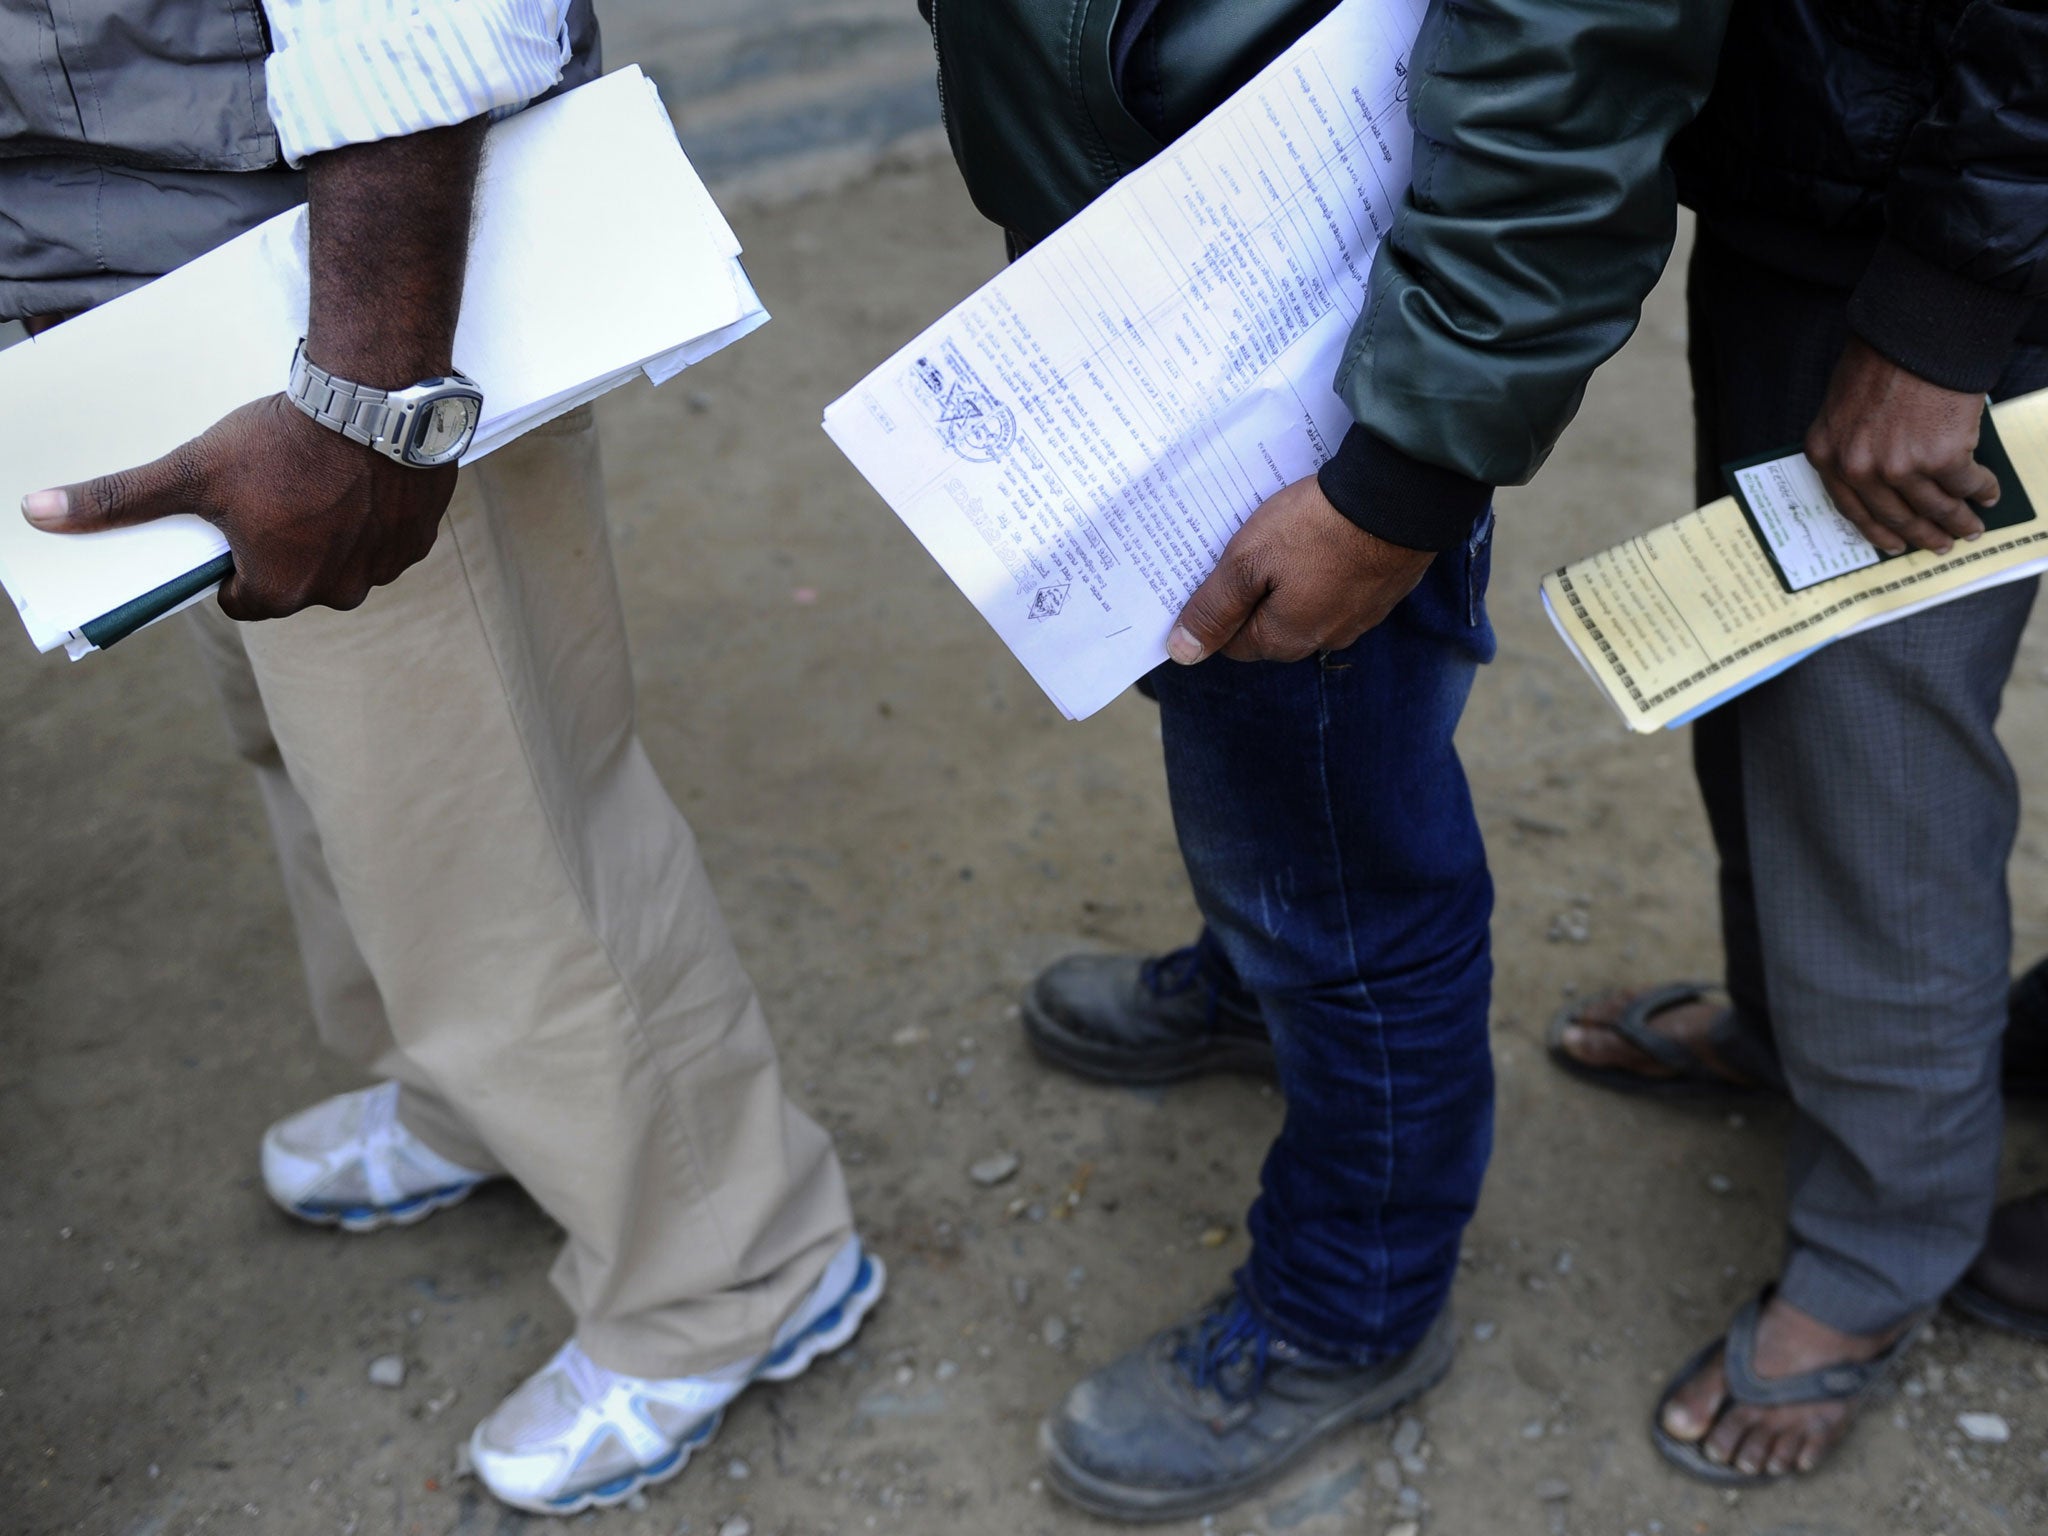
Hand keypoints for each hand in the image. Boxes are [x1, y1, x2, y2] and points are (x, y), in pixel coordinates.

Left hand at [22, 394, 453, 618]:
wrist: (376, 401)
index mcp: (279, 589)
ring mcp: (383, 568)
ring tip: (321, 482)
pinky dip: (374, 519)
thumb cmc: (281, 443)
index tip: (233, 520)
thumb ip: (119, 500)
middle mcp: (337, 592)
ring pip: (346, 562)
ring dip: (333, 535)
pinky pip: (387, 540)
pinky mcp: (419, 538)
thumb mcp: (191, 469)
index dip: (230, 562)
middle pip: (296, 582)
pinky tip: (362, 480)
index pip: (239, 599)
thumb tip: (38, 515)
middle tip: (277, 493)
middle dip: (284, 547)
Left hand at [1166, 474, 1435, 663]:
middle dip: (1253, 593)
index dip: (1215, 609)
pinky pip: (1340, 586)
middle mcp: (1323, 639)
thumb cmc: (1315, 528)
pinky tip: (1322, 536)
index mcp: (1284, 639)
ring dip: (1291, 579)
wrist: (1399, 497)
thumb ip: (1214, 609)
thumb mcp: (1247, 562)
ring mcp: (1359, 617)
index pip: (1232, 642)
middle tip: (1243, 549)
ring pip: (1306, 604)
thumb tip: (1182, 653)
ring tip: (1283, 538)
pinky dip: (1326, 567)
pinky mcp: (1383, 590)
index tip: (1209, 573)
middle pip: (1270, 625)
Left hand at [1803, 334, 1998, 555]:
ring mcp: (1898, 467)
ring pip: (1934, 507)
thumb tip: (1878, 473)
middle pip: (1894, 515)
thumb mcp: (1842, 404)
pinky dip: (1981, 491)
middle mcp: (1857, 468)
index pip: (1850, 508)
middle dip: (1922, 534)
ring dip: (1957, 522)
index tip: (1894, 544)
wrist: (1916, 330)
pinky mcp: (1941, 458)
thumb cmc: (1879, 356)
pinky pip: (1966, 484)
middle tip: (1940, 545)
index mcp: (1827, 454)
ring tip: (1971, 529)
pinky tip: (1988, 494)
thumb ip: (1852, 441)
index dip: (1877, 531)